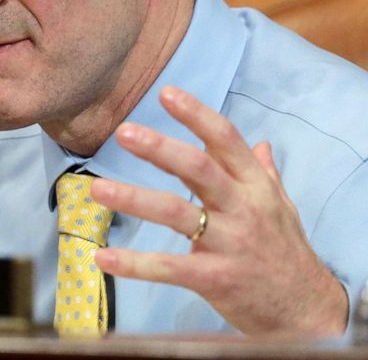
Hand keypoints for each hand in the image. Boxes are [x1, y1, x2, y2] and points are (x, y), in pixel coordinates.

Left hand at [90, 85, 347, 335]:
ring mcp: (228, 243)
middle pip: (198, 169)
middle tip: (123, 132)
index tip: (167, 93)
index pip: (226, 141)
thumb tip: (260, 142)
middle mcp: (242, 209)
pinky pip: (169, 267)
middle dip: (160, 149)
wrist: (308, 312)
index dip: (197, 115)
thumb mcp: (283, 208)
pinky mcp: (215, 278)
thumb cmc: (287, 252)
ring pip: (176, 213)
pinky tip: (102, 257)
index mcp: (256, 186)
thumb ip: (265, 174)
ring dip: (134, 199)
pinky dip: (134, 264)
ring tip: (97, 190)